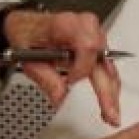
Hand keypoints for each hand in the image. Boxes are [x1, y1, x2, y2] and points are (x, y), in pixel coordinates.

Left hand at [4, 9, 121, 125]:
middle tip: (108, 113)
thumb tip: (61, 97)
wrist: (29, 26)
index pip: (87, 45)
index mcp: (66, 25)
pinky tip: (109, 101)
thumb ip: (46, 78)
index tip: (70, 82)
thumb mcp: (27, 56)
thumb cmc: (28, 34)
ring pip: (109, 65)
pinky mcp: (97, 46)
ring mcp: (94, 35)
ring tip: (110, 113)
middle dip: (107, 89)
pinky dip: (109, 85)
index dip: (81, 67)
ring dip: (111, 91)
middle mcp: (85, 26)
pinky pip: (107, 66)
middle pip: (103, 59)